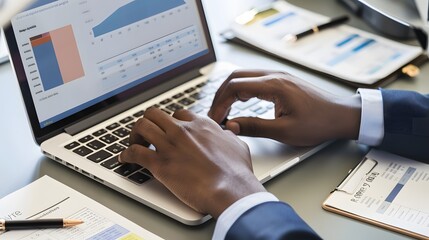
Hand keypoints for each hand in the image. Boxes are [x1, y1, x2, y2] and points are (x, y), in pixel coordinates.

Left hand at [119, 108, 265, 218]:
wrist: (230, 189)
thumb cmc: (236, 171)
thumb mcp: (237, 145)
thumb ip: (228, 136)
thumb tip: (227, 132)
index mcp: (200, 124)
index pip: (178, 114)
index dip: (171, 122)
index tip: (168, 130)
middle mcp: (182, 130)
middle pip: (155, 114)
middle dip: (148, 122)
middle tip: (146, 134)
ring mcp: (169, 145)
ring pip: (141, 126)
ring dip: (134, 134)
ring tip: (134, 143)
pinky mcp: (160, 163)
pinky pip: (135, 152)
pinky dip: (126, 155)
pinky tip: (125, 159)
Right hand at [208, 70, 361, 145]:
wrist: (341, 116)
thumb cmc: (319, 123)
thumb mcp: (285, 131)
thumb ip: (254, 127)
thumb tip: (231, 126)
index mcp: (274, 85)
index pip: (235, 87)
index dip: (220, 103)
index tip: (215, 119)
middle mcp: (274, 75)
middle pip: (235, 77)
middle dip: (220, 95)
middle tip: (214, 114)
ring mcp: (277, 76)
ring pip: (243, 77)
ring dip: (229, 92)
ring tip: (223, 111)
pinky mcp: (280, 81)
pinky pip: (253, 81)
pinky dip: (240, 91)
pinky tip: (238, 104)